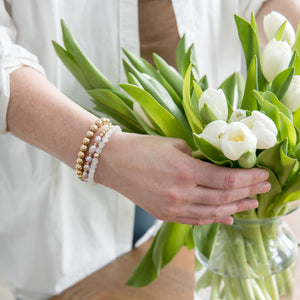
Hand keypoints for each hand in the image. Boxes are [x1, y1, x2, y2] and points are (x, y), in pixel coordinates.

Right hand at [95, 132, 269, 224]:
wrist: (113, 162)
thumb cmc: (142, 147)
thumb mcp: (175, 146)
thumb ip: (199, 160)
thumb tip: (219, 169)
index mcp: (184, 171)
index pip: (226, 179)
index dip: (249, 179)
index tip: (263, 175)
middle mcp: (180, 194)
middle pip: (223, 197)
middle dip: (248, 192)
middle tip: (264, 188)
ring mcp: (172, 208)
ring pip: (212, 212)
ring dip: (234, 207)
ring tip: (251, 204)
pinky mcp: (164, 214)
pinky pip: (195, 220)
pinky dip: (213, 218)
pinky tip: (227, 216)